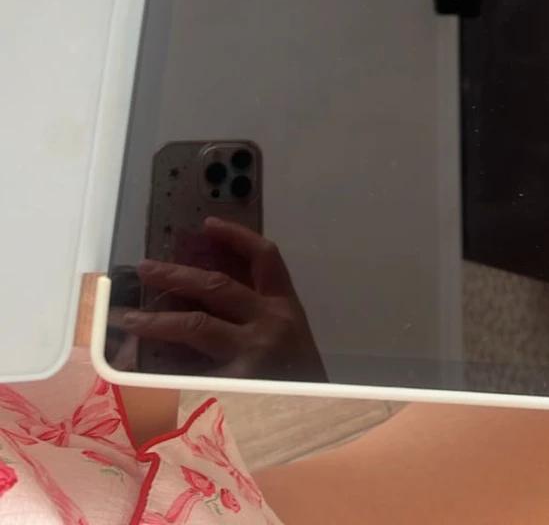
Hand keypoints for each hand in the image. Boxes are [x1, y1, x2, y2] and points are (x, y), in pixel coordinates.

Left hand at [123, 218, 326, 381]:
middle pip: (217, 285)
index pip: (264, 257)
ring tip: (128, 318)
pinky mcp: (236, 386)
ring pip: (196, 324)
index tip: (207, 224)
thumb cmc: (300, 382)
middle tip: (146, 268)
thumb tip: (203, 298)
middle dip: (176, 274)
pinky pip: (191, 370)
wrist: (322, 422)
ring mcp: (253, 353)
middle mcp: (270, 322)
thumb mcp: (289, 339)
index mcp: (285, 307)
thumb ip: (256, 318)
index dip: (236, 236)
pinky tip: (141, 370)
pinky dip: (164, 368)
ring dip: (157, 319)